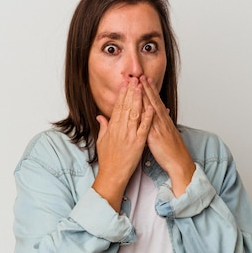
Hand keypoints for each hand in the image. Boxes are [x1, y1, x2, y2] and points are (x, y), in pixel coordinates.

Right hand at [93, 78, 153, 210]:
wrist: (112, 174)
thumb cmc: (108, 160)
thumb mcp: (102, 141)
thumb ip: (103, 127)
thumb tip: (100, 116)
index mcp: (112, 128)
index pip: (118, 107)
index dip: (122, 94)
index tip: (126, 83)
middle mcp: (120, 129)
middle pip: (126, 106)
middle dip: (131, 91)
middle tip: (135, 78)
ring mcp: (129, 135)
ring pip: (135, 113)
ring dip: (139, 99)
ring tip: (142, 86)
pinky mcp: (138, 143)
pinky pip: (144, 128)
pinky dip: (148, 117)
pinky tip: (151, 106)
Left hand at [140, 76, 195, 196]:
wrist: (180, 163)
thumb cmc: (173, 151)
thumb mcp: (168, 134)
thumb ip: (164, 122)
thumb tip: (163, 112)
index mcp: (164, 121)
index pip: (156, 102)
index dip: (150, 91)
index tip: (144, 79)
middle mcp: (162, 122)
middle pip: (154, 102)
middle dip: (147, 88)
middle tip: (141, 75)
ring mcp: (160, 129)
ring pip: (152, 109)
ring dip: (147, 96)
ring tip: (141, 84)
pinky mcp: (156, 138)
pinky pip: (150, 124)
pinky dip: (147, 114)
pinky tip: (143, 106)